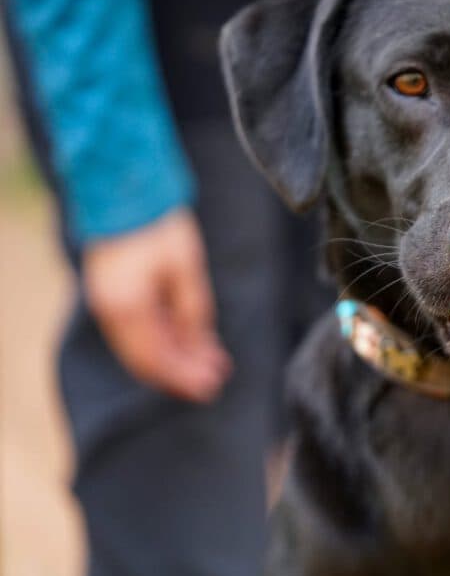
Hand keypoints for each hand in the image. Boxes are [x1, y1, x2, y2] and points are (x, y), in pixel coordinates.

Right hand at [83, 208, 231, 401]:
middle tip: (214, 383)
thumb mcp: (186, 269)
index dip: (184, 377)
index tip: (212, 386)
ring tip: (210, 364)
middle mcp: (111, 311)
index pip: (156, 359)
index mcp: (128, 307)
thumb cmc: (159, 225)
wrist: (124, 188)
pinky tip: (191, 342)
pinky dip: (165, 339)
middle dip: (182, 373)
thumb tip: (202, 350)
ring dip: (176, 358)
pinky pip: (139, 330)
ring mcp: (108, 303)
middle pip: (147, 359)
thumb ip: (193, 312)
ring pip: (143, 347)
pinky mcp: (114, 294)